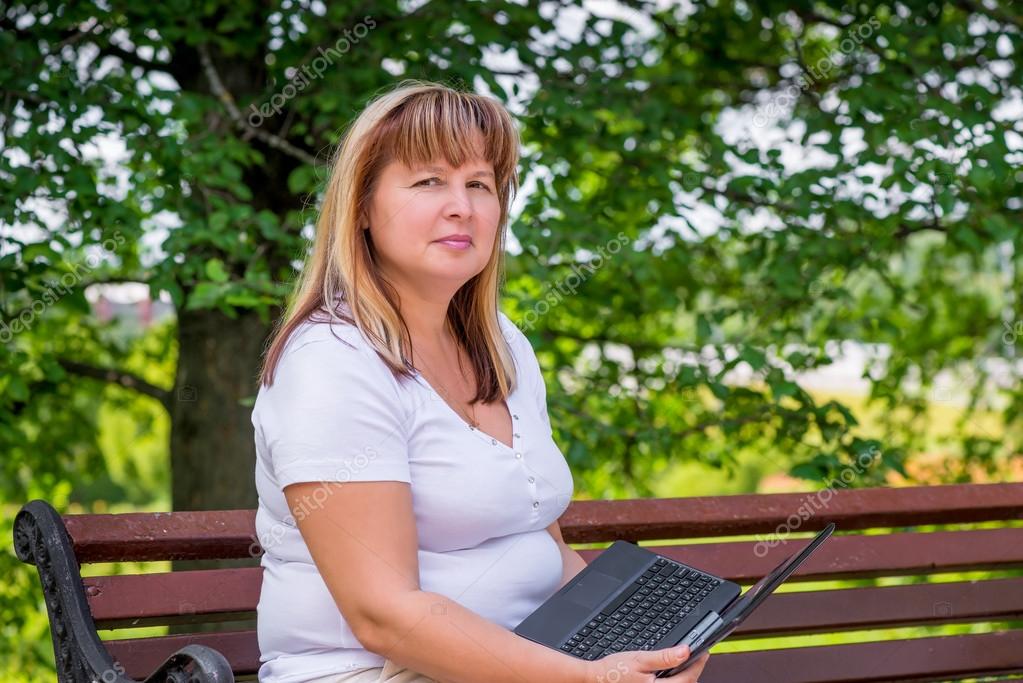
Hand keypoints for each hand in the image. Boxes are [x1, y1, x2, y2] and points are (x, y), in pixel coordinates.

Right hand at [582, 644, 710, 681]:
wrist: (597, 679)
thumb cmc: (614, 671)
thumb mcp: (640, 659)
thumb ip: (664, 657)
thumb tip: (685, 651)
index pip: (689, 678)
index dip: (699, 664)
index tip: (704, 653)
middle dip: (694, 671)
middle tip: (697, 656)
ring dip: (684, 677)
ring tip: (685, 662)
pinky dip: (674, 681)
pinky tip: (670, 673)